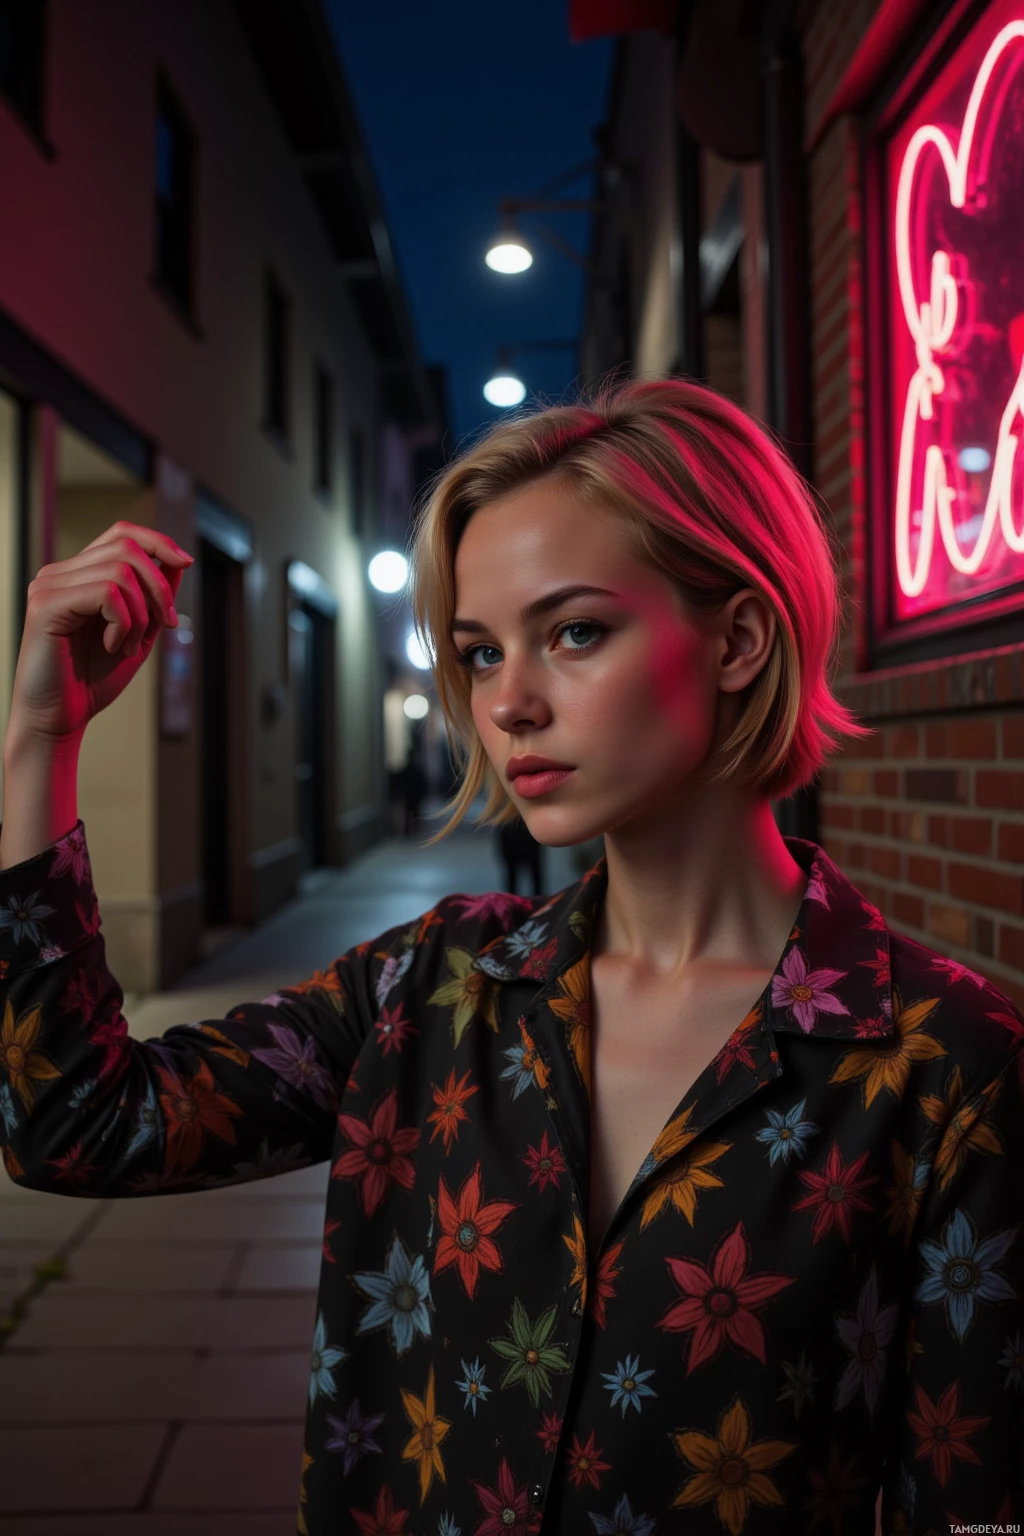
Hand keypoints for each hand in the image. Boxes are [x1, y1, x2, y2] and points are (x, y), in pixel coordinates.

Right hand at [6, 521, 194, 748]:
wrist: (60, 719)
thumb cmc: (93, 681)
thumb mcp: (138, 633)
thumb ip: (153, 599)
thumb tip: (177, 562)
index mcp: (79, 576)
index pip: (121, 534)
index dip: (158, 542)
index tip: (186, 564)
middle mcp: (60, 573)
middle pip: (126, 548)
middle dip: (160, 587)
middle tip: (167, 625)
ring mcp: (49, 585)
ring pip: (120, 571)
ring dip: (142, 613)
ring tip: (130, 645)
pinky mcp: (45, 604)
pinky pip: (106, 592)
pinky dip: (123, 622)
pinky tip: (113, 647)